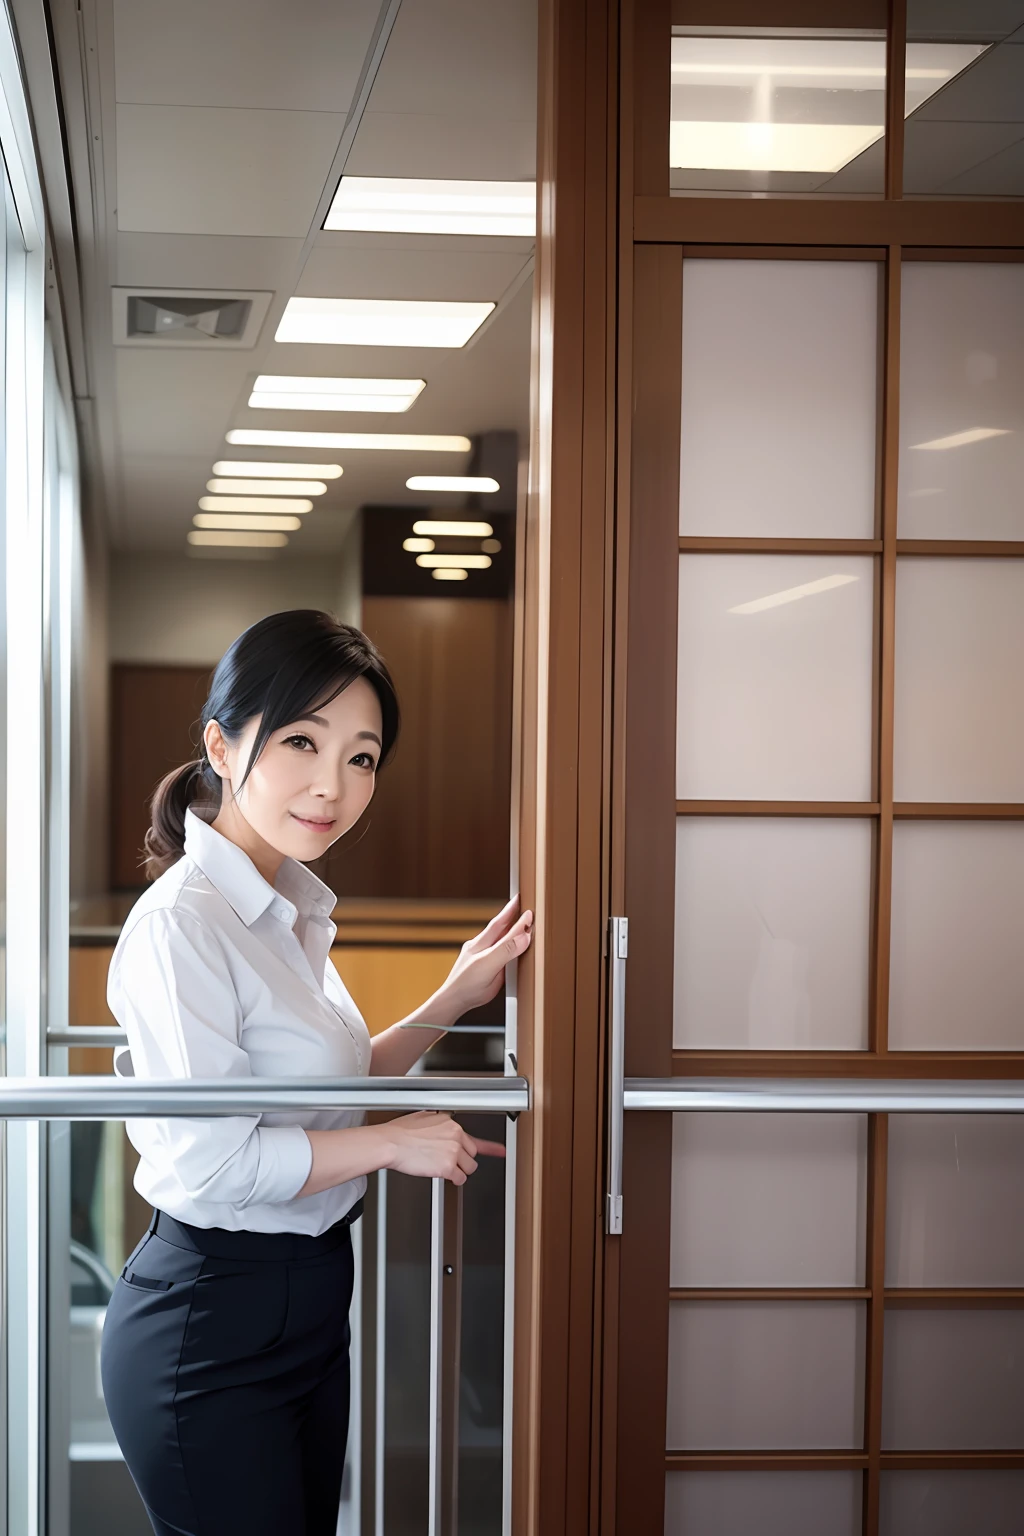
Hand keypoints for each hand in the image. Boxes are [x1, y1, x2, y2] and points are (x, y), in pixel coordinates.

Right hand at [377, 1111, 504, 1184]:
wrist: (390, 1143)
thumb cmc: (400, 1133)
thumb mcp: (423, 1118)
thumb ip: (439, 1123)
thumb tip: (441, 1125)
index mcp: (451, 1123)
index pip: (475, 1137)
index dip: (490, 1146)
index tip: (501, 1151)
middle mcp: (456, 1135)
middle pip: (472, 1154)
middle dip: (463, 1160)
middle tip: (449, 1161)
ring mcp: (453, 1151)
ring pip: (469, 1168)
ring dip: (459, 1171)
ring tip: (443, 1167)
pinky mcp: (448, 1166)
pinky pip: (460, 1179)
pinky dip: (454, 1179)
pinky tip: (443, 1175)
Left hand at [436, 896, 533, 1020]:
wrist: (454, 1002)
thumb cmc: (467, 984)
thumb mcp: (488, 964)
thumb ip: (506, 949)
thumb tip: (524, 935)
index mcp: (481, 942)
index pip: (500, 922)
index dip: (512, 911)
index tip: (524, 901)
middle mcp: (481, 947)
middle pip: (500, 928)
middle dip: (512, 916)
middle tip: (523, 904)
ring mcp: (482, 957)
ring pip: (499, 940)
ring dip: (510, 930)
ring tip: (519, 921)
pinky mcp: (485, 969)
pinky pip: (499, 952)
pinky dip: (507, 946)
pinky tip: (509, 947)